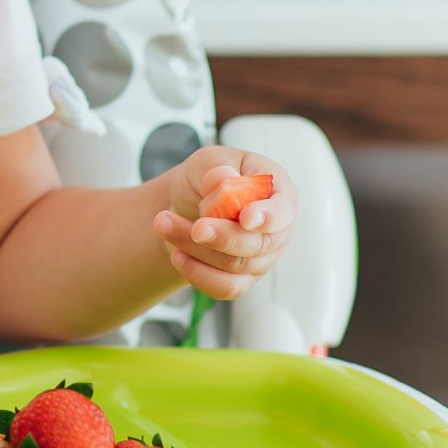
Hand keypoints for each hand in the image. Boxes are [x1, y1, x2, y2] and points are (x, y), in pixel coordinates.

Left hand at [150, 147, 295, 299]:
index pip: (283, 209)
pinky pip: (225, 287)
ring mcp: (262, 258)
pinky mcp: (243, 279)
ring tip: (163, 223)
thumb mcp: (206, 161)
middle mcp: (276, 229)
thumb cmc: (207, 179)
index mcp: (277, 191)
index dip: (268, 216)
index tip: (246, 218)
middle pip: (257, 243)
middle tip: (196, 227)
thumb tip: (223, 179)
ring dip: (195, 247)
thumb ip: (216, 167)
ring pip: (234, 264)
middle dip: (222, 236)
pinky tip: (177, 255)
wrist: (189, 205)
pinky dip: (197, 273)